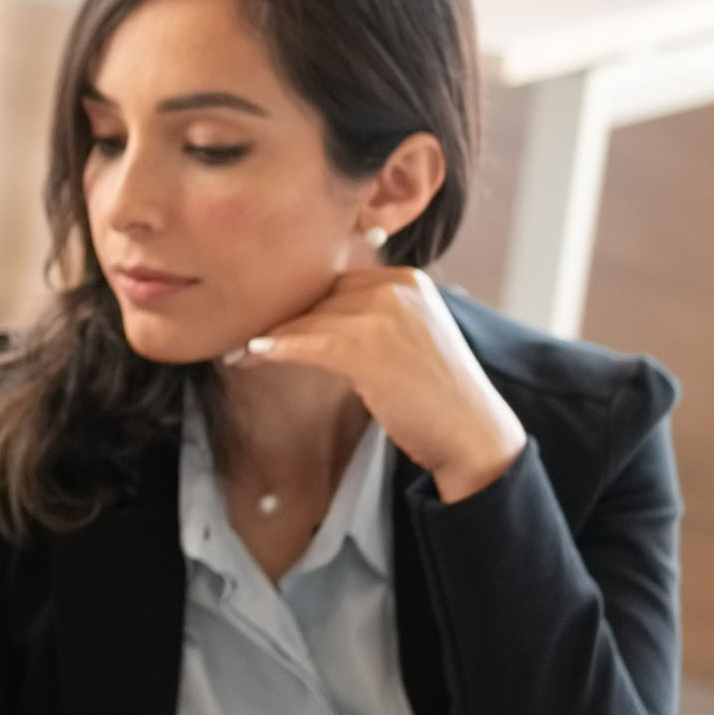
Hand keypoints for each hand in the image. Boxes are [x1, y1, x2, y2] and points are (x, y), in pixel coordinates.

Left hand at [230, 263, 525, 503]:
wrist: (472, 434)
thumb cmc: (436, 396)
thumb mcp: (407, 340)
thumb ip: (371, 319)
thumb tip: (312, 321)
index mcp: (408, 281)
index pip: (337, 280)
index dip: (299, 301)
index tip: (266, 315)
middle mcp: (399, 288)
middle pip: (321, 294)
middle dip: (280, 315)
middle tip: (243, 332)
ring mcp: (387, 315)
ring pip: (311, 317)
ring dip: (270, 335)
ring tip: (241, 351)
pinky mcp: (372, 348)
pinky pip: (311, 341)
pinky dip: (279, 347)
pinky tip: (254, 354)